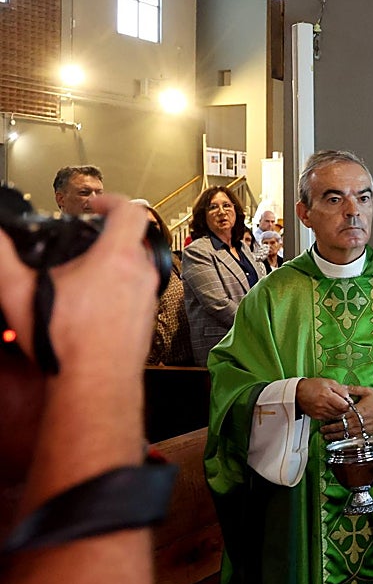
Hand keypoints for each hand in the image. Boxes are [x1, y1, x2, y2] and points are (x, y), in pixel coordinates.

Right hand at [0, 194, 156, 380]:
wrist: (95, 383)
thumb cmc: (67, 343)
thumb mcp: (21, 292)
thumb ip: (4, 257)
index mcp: (117, 259)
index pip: (130, 210)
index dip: (111, 200)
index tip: (93, 205)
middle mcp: (140, 275)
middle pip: (135, 237)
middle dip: (110, 233)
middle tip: (86, 238)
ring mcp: (148, 297)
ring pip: (138, 265)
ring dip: (115, 261)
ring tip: (86, 271)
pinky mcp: (147, 317)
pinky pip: (138, 290)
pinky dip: (120, 286)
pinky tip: (94, 301)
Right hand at [296, 377, 351, 420]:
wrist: (297, 392)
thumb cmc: (313, 385)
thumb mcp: (329, 382)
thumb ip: (341, 389)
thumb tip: (349, 397)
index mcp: (327, 396)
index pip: (344, 406)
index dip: (349, 404)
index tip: (348, 401)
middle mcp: (323, 406)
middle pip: (341, 412)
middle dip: (344, 408)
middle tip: (343, 402)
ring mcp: (320, 413)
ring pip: (336, 416)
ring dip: (338, 412)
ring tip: (336, 404)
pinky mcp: (317, 417)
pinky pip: (329, 418)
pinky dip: (332, 414)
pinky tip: (330, 408)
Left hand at [320, 386, 372, 439]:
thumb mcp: (367, 391)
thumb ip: (354, 389)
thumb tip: (343, 387)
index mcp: (355, 410)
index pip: (338, 415)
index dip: (329, 418)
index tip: (324, 418)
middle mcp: (356, 421)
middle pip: (339, 426)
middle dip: (329, 429)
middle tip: (322, 430)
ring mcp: (360, 429)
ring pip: (344, 434)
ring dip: (334, 436)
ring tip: (327, 437)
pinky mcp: (364, 434)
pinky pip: (352, 438)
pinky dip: (344, 440)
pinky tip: (339, 440)